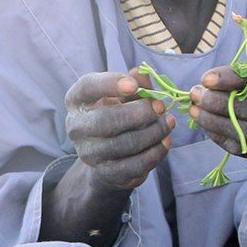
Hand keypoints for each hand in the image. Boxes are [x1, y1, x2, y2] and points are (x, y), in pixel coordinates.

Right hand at [64, 71, 173, 189]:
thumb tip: (140, 73)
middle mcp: (78, 126)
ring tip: (169, 122)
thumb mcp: (124, 94)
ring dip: (154, 132)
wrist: (108, 153)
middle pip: (107, 120)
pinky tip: (165, 141)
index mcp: (78, 99)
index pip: (88, 87)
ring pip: (125, 144)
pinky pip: (135, 165)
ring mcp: (90, 152)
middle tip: (161, 106)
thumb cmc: (117, 112)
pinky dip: (155, 153)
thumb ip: (135, 83)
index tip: (133, 85)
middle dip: (140, 113)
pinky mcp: (106, 172)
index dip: (110, 84)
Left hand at [188, 65, 246, 169]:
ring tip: (194, 108)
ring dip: (212, 119)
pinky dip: (216, 133)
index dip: (232, 78)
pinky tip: (204, 122)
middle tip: (196, 93)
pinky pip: (237, 145)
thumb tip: (210, 81)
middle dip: (218, 100)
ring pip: (243, 130)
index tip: (207, 78)